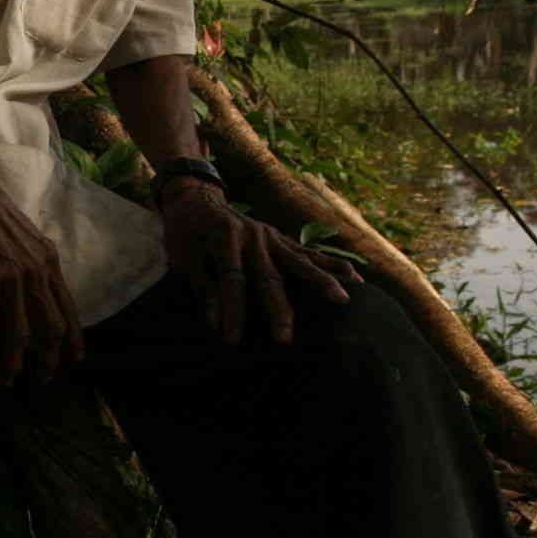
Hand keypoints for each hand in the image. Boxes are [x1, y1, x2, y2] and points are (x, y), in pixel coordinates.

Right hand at [0, 155, 83, 385]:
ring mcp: (13, 272)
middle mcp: (36, 268)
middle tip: (40, 380)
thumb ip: (33, 265)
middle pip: (51, 326)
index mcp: (48, 260)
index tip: (72, 361)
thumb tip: (38, 294)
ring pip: (21, 330)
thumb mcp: (23, 238)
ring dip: (13, 361)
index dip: (73, 339)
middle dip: (47, 359)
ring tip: (5, 380)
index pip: (68, 308)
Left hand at [159, 181, 352, 344]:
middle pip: (269, 275)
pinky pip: (310, 252)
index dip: (231, 310)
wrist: (196, 198)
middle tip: (285, 339)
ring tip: (342, 300)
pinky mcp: (282, 238)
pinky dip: (332, 265)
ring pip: (299, 262)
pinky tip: (355, 278)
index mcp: (224, 236)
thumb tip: (214, 322)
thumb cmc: (185, 231)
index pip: (231, 279)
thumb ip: (201, 285)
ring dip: (320, 282)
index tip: (231, 340)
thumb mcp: (181, 256)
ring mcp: (271, 235)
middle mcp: (253, 234)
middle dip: (278, 309)